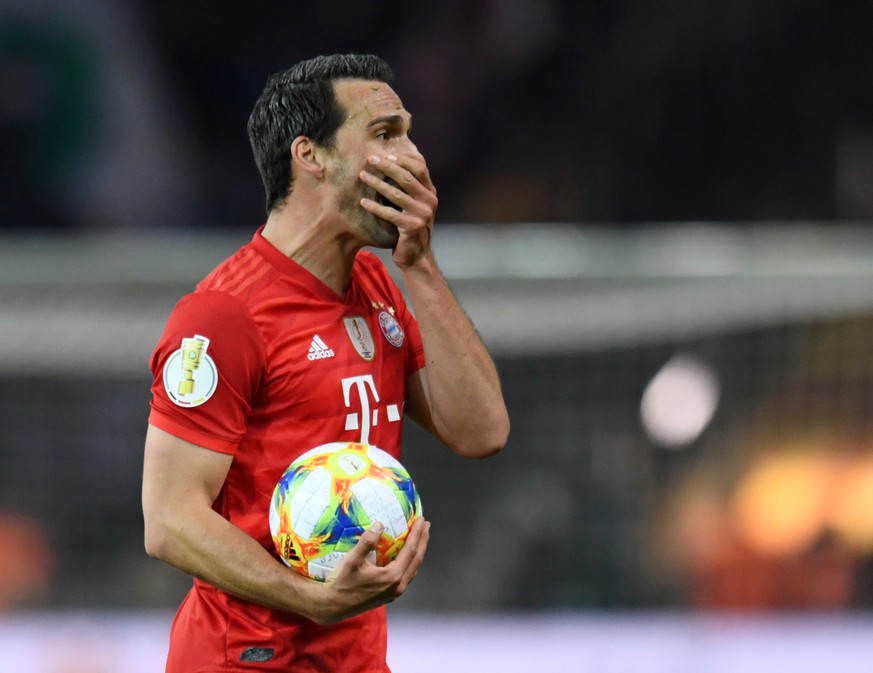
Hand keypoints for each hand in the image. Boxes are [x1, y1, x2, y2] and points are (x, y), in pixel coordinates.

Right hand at [310, 517, 429, 624]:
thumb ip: (367, 542)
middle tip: (425, 525)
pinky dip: (410, 563)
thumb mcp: (352, 560)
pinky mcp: (388, 596)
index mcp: (392, 576)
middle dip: (422, 541)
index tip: (421, 519)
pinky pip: (406, 576)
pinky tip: (406, 557)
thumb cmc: (342, 583)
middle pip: (416, 560)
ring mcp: (394, 593)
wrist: (333, 607)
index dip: (417, 534)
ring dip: (417, 552)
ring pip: (412, 570)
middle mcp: (397, 586)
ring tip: (420, 538)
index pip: (410, 551)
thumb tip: (380, 524)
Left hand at [359, 154, 438, 267]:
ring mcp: (422, 214)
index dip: (402, 160)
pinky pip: (389, 213)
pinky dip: (374, 207)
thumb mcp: (414, 206)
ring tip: (362, 176)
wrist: (416, 255)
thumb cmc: (410, 227)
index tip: (385, 154)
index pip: (419, 168)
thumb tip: (392, 163)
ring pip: (396, 194)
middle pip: (407, 178)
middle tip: (370, 159)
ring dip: (376, 183)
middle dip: (387, 166)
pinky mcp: (412, 226)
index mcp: (430, 193)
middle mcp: (429, 201)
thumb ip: (410, 189)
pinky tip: (362, 202)